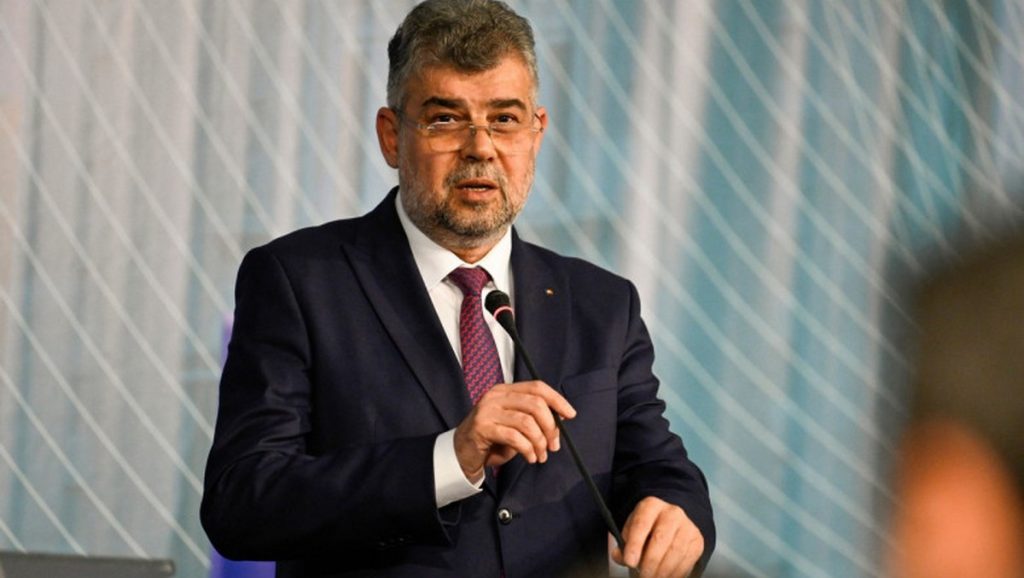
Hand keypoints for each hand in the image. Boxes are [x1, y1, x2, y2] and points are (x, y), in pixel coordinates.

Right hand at [453, 380, 575, 481]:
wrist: (461, 453)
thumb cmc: (492, 440)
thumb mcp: (516, 426)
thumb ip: (534, 419)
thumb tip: (560, 420)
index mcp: (505, 390)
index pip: (537, 387)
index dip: (557, 399)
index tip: (570, 414)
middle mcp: (496, 396)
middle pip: (535, 404)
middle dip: (550, 427)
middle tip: (554, 446)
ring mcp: (487, 410)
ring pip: (527, 422)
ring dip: (539, 442)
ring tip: (541, 456)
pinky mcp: (482, 427)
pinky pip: (514, 437)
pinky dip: (527, 449)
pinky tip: (530, 457)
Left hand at [612, 496, 704, 577]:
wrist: (673, 522)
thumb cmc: (649, 527)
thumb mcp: (633, 529)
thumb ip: (624, 544)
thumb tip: (619, 556)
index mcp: (651, 506)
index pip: (642, 523)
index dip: (635, 544)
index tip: (629, 561)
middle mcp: (671, 513)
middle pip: (661, 538)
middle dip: (650, 561)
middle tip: (642, 574)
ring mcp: (687, 526)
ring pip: (675, 551)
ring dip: (662, 570)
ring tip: (652, 577)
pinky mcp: (697, 541)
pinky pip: (687, 560)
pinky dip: (675, 573)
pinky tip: (665, 576)